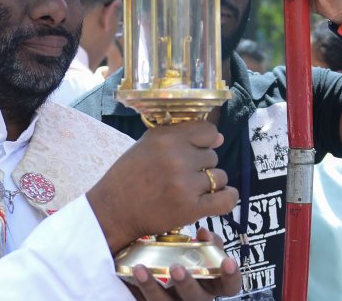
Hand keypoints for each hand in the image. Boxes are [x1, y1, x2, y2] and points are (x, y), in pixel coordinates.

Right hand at [87, 121, 238, 253]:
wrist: (114, 211)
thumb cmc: (128, 176)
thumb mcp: (146, 145)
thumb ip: (178, 137)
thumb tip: (218, 138)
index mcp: (166, 138)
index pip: (208, 131)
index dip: (205, 141)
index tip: (197, 149)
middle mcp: (178, 157)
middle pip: (212, 156)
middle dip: (201, 165)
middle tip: (183, 176)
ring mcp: (186, 184)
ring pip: (219, 177)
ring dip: (210, 183)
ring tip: (191, 189)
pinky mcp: (191, 208)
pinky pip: (226, 200)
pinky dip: (228, 198)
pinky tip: (221, 197)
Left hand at [128, 230, 241, 300]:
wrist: (164, 275)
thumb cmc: (189, 260)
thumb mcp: (201, 253)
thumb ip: (207, 243)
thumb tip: (204, 232)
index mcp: (213, 285)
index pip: (230, 287)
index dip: (231, 276)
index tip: (228, 261)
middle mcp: (197, 298)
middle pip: (196, 299)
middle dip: (187, 284)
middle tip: (176, 267)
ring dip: (153, 287)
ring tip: (141, 269)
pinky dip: (141, 288)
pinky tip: (133, 272)